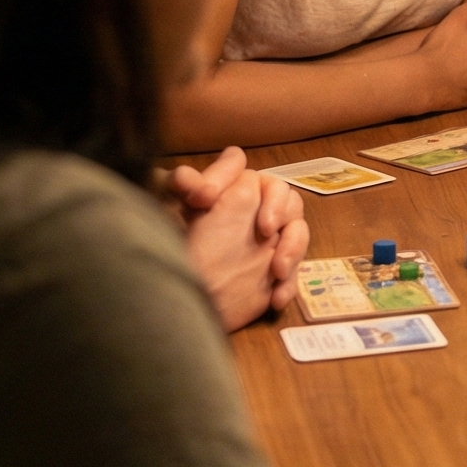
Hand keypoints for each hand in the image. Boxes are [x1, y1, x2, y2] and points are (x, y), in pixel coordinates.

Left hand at [171, 146, 308, 313]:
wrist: (183, 302)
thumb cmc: (174, 252)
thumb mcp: (169, 214)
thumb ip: (180, 187)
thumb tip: (194, 184)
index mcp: (224, 191)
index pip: (234, 164)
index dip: (226, 174)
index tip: (204, 198)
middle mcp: (251, 210)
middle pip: (282, 193)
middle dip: (279, 209)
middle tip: (266, 230)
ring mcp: (267, 240)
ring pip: (297, 229)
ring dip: (293, 247)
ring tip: (278, 271)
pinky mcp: (274, 269)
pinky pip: (296, 269)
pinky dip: (290, 283)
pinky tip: (276, 297)